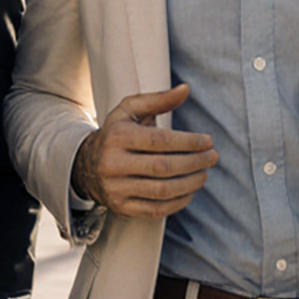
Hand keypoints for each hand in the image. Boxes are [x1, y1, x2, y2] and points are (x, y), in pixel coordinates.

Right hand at [72, 85, 216, 219]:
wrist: (85, 165)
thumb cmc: (116, 133)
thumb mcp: (130, 111)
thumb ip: (158, 100)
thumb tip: (185, 89)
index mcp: (117, 136)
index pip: (159, 141)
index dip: (188, 142)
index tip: (208, 141)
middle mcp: (113, 163)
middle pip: (163, 167)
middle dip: (194, 163)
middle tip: (212, 157)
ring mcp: (116, 188)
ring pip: (162, 191)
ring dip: (190, 184)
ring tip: (204, 174)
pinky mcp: (121, 207)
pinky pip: (156, 209)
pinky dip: (178, 202)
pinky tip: (189, 191)